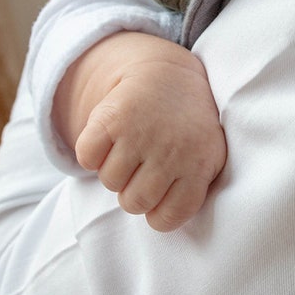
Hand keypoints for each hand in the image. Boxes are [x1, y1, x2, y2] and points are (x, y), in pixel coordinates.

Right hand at [62, 32, 227, 230]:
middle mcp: (172, 150)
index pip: (168, 218)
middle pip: (133, 203)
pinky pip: (86, 157)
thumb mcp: (207, 155)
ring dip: (115, 169)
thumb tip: (160, 220)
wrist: (168, 74)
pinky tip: (112, 138)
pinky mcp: (111, 116)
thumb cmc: (187, 128)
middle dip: (133, 189)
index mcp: (200, 164)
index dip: (158, 211)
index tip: (162, 192)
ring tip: (132, 147)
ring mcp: (140, 133)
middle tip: (144, 164)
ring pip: (109, 182)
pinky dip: (92, 152)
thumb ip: (193, 190)